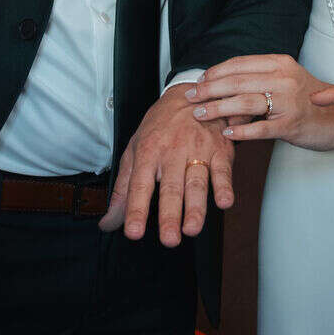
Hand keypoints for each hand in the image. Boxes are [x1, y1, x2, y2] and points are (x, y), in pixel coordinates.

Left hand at [99, 84, 234, 245]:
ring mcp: (197, 150)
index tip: (133, 232)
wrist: (190, 95)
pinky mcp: (219, 150)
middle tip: (169, 239)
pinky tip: (224, 201)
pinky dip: (224, 186)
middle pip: (170, 187)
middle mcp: (172, 151)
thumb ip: (123, 189)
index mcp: (148, 152)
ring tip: (192, 229)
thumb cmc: (160, 127)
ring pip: (196, 181)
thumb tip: (108, 223)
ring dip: (196, 207)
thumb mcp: (135, 150)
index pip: (139, 185)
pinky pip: (223, 169)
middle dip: (170, 214)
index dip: (136, 210)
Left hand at [189, 55, 333, 151]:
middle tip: (191, 97)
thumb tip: (220, 86)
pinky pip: (260, 128)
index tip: (199, 81)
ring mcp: (288, 102)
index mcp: (280, 63)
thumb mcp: (284, 79)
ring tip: (200, 114)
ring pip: (245, 103)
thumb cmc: (306, 99)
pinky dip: (241, 131)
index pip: (240, 63)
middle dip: (210, 90)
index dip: (216, 72)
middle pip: (238, 82)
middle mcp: (284, 78)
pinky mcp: (291, 124)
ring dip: (218, 109)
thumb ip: (257, 79)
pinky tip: (227, 133)